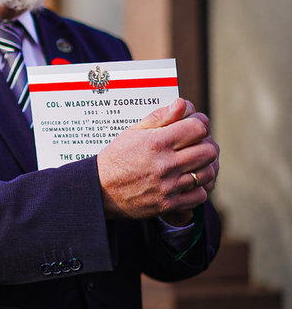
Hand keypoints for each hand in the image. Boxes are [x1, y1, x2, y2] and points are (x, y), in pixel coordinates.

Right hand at [97, 98, 219, 222]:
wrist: (100, 190)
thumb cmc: (117, 157)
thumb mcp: (133, 132)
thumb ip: (161, 117)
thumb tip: (183, 104)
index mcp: (157, 142)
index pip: (198, 128)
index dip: (200, 123)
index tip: (195, 125)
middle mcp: (165, 164)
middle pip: (208, 151)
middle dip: (206, 144)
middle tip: (197, 144)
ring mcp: (169, 186)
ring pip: (208, 173)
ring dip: (205, 166)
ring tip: (194, 163)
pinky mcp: (170, 204)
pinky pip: (200, 195)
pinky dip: (199, 188)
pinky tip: (189, 181)